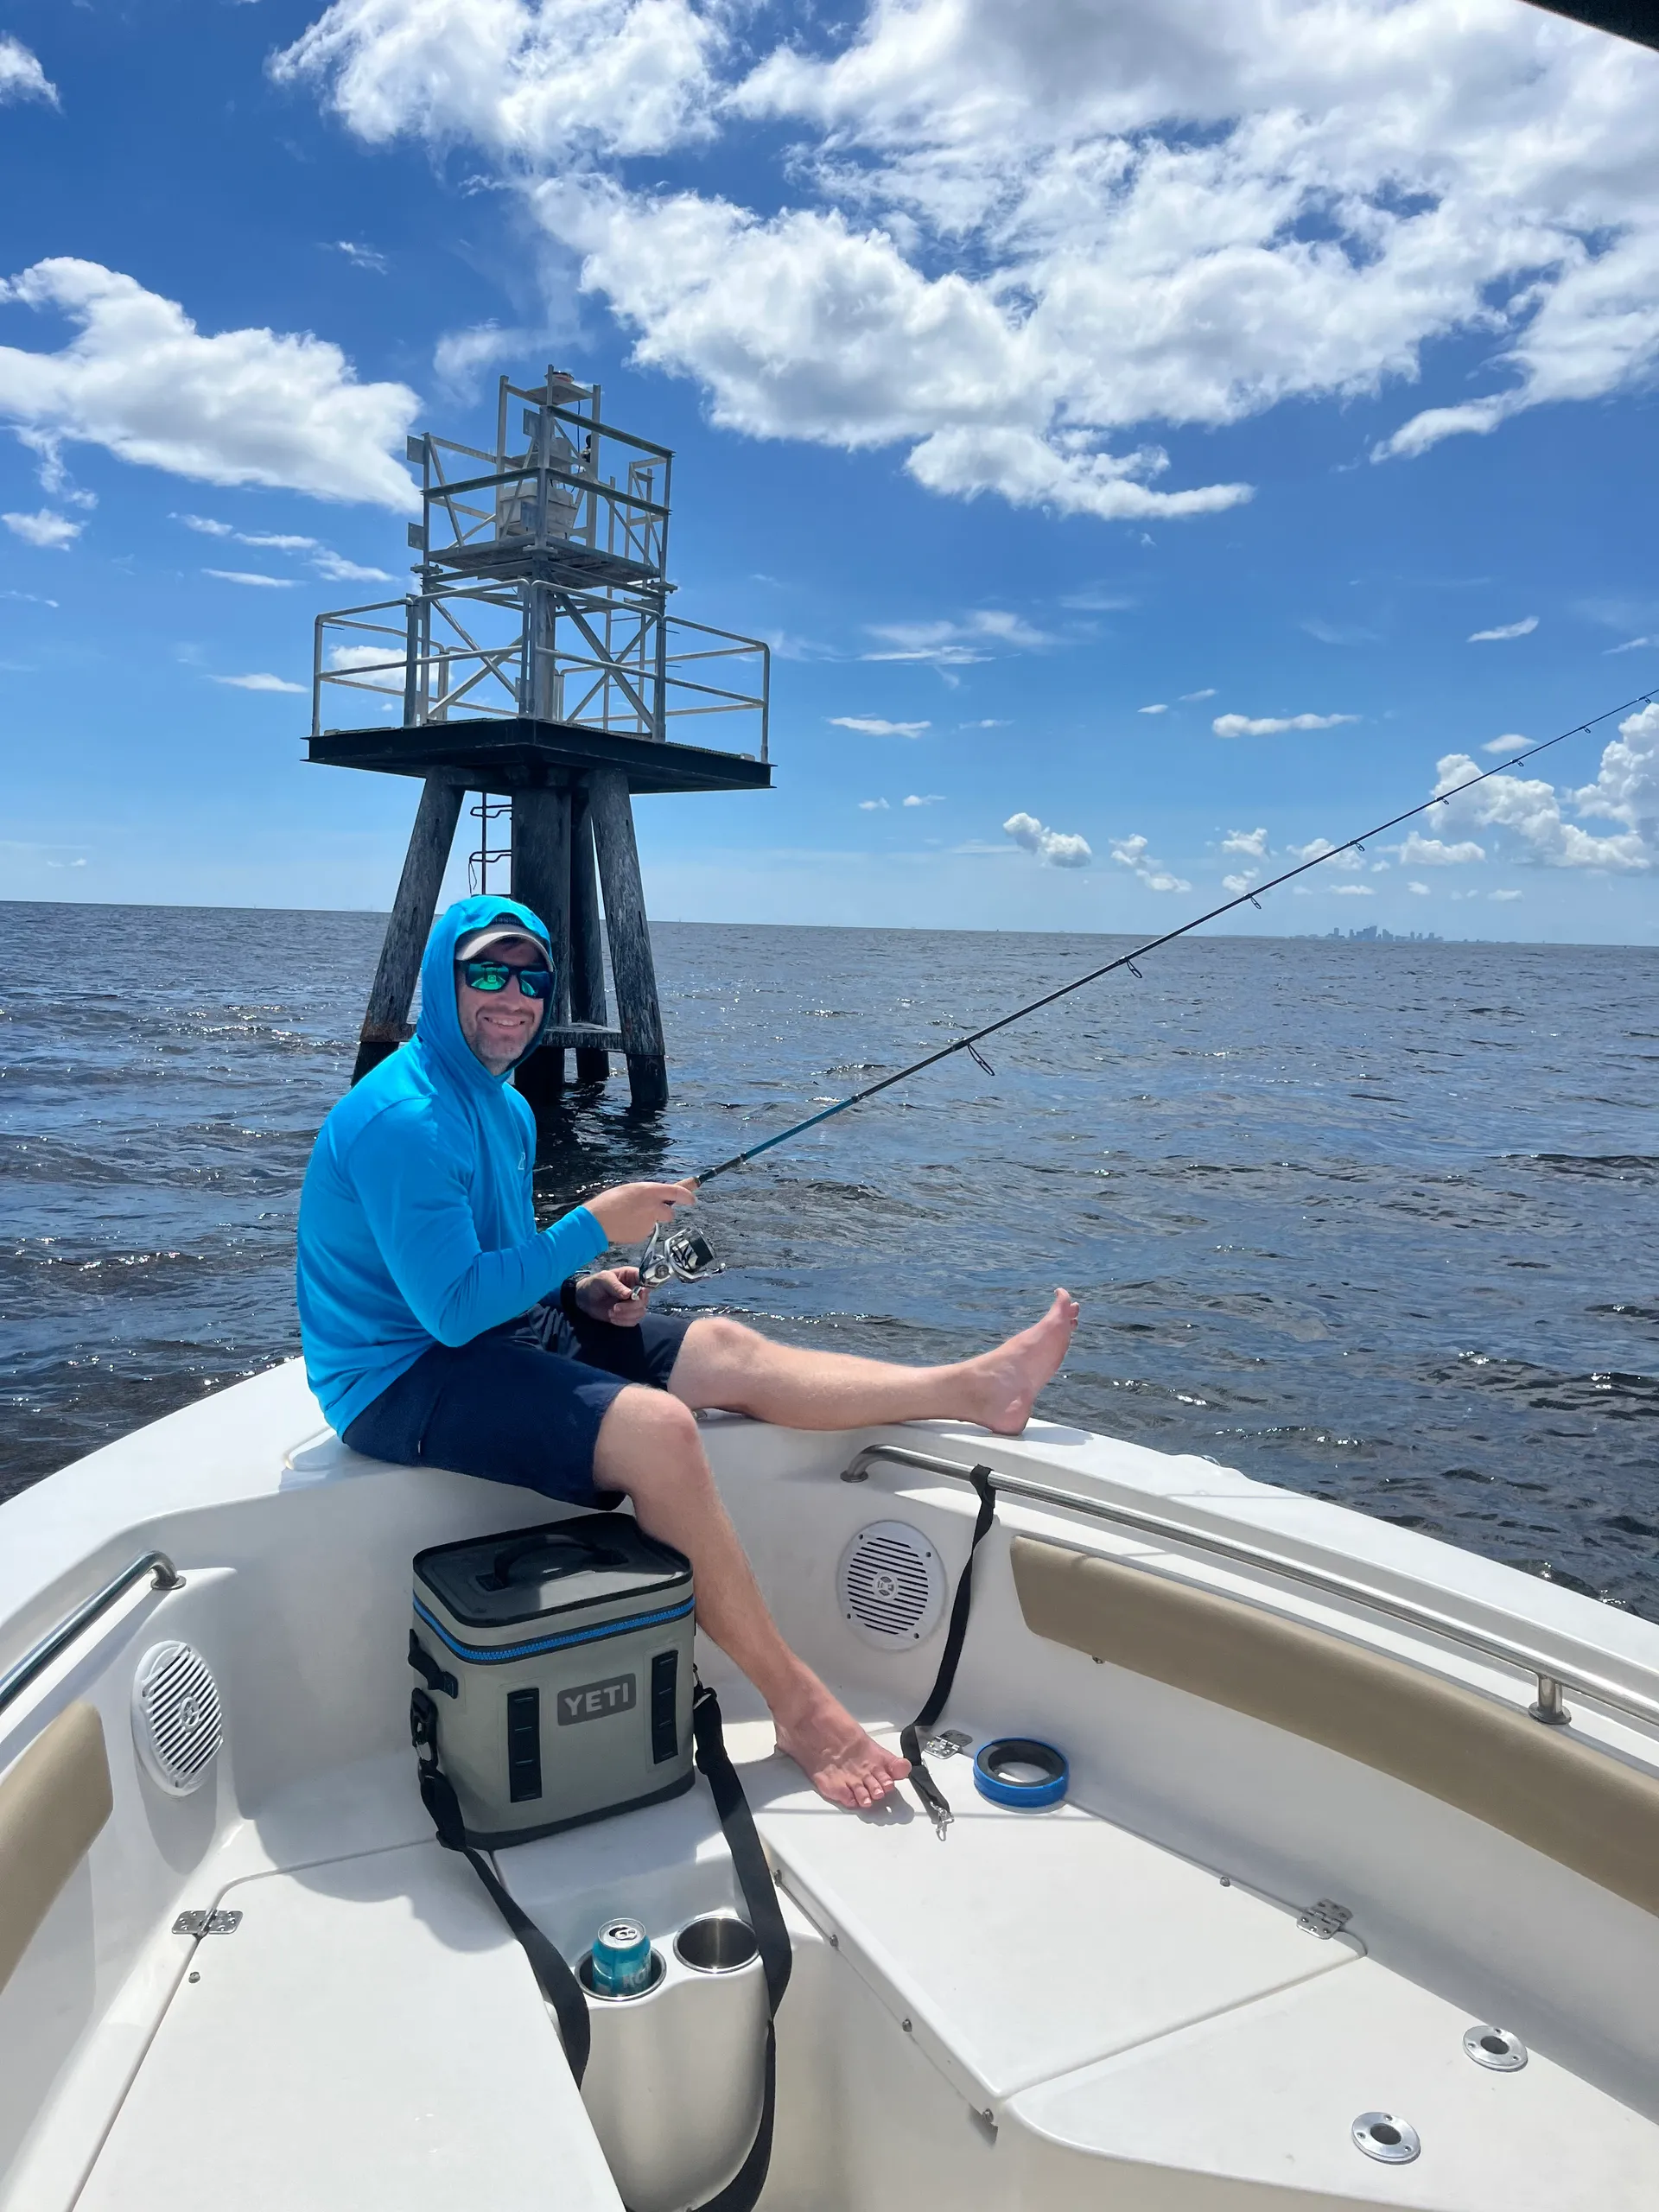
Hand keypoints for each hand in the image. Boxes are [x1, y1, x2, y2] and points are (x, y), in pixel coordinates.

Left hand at [575, 1268, 648, 1326]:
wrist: (584, 1299)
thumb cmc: (595, 1284)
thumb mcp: (603, 1280)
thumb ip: (616, 1286)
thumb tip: (630, 1294)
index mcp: (632, 1276)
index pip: (647, 1281)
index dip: (645, 1289)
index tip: (636, 1295)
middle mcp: (636, 1290)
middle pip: (644, 1300)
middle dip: (631, 1306)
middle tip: (615, 1308)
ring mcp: (633, 1303)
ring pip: (640, 1312)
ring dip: (626, 1315)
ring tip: (611, 1312)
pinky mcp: (628, 1314)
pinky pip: (633, 1321)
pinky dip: (623, 1321)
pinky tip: (612, 1318)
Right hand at [582, 1179, 696, 1245]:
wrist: (597, 1221)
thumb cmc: (610, 1202)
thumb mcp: (630, 1189)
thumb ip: (647, 1193)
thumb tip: (657, 1197)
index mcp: (650, 1191)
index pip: (677, 1192)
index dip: (688, 1195)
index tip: (693, 1199)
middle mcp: (653, 1207)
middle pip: (670, 1213)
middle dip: (664, 1213)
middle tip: (649, 1210)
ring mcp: (649, 1222)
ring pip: (656, 1222)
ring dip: (648, 1220)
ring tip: (629, 1216)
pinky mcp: (644, 1235)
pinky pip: (646, 1231)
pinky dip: (639, 1228)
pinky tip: (626, 1224)